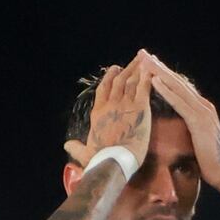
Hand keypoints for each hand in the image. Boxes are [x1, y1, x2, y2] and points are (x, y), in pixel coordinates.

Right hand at [63, 50, 152, 168]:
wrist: (114, 160)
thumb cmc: (100, 159)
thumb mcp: (84, 153)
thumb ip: (76, 147)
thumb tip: (67, 145)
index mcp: (98, 112)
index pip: (103, 89)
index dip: (110, 77)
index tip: (116, 70)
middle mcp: (110, 104)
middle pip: (119, 80)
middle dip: (127, 68)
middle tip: (135, 60)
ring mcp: (124, 103)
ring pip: (131, 80)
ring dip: (138, 68)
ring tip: (145, 59)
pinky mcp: (139, 107)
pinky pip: (144, 86)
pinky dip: (148, 75)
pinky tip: (152, 68)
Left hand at [148, 61, 219, 189]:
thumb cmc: (209, 163)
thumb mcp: (195, 140)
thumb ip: (186, 128)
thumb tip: (172, 127)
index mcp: (201, 109)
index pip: (179, 88)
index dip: (164, 75)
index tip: (149, 64)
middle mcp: (202, 105)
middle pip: (177, 82)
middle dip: (159, 67)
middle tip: (143, 53)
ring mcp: (202, 112)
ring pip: (177, 87)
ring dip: (159, 73)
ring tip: (145, 61)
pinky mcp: (199, 122)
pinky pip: (179, 103)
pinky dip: (166, 91)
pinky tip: (154, 81)